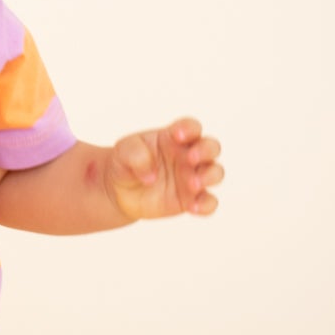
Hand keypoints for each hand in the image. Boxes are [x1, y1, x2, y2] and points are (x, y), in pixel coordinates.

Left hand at [103, 118, 223, 223]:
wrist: (119, 191)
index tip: (176, 135)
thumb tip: (151, 175)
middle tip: (190, 159)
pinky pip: (208, 202)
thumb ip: (135, 155)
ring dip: (209, 176)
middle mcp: (188, 155)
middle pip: (211, 147)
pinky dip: (206, 205)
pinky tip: (193, 207)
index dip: (189, 128)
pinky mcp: (190, 199)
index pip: (191, 127)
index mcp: (173, 137)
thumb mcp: (122, 152)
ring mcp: (192, 177)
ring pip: (215, 173)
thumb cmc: (125, 163)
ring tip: (192, 184)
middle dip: (206, 150)